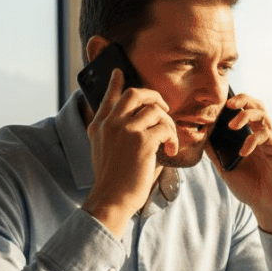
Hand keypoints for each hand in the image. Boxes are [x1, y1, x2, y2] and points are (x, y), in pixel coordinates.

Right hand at [81, 68, 175, 236]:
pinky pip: (165, 128)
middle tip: (165, 109)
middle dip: (155, 97)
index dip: (116, 82)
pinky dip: (172, 138)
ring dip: (168, 124)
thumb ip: (114, 133)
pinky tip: (170, 150)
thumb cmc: (113, 180)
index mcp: (99, 125)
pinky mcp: (141, 141)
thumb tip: (138, 123)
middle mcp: (111, 123)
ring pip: (156, 110)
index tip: (119, 72)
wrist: (112, 198)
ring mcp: (125, 130)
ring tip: (168, 141)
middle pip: (136, 94)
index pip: (108, 96)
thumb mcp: (104, 151)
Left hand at [206, 93, 271, 234]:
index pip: (244, 110)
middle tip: (228, 104)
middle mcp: (262, 134)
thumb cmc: (249, 187)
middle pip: (257, 105)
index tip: (218, 103)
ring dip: (246, 115)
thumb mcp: (225, 168)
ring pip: (263, 115)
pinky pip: (266, 135)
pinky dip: (252, 140)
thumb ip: (215, 152)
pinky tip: (243, 153)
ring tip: (232, 126)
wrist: (266, 205)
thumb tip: (200, 136)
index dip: (234, 102)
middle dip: (243, 99)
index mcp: (250, 136)